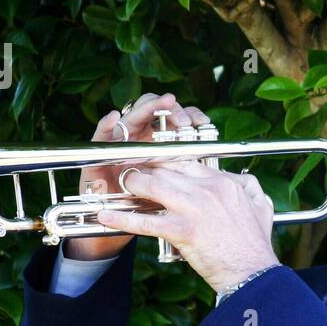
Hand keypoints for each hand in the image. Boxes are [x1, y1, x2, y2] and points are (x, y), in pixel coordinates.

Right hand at [65, 92, 211, 260]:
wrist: (117, 222)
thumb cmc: (150, 207)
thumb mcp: (175, 195)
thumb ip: (193, 181)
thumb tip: (228, 176)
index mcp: (161, 144)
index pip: (177, 120)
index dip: (190, 117)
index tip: (204, 122)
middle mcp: (140, 138)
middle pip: (155, 111)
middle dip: (171, 110)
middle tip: (182, 110)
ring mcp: (119, 143)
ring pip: (133, 116)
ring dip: (147, 108)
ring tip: (161, 103)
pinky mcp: (99, 152)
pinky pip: (101, 135)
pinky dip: (106, 126)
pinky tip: (113, 117)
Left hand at [94, 163, 278, 292]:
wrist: (252, 271)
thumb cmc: (255, 244)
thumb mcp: (261, 206)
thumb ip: (251, 187)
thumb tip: (243, 179)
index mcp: (223, 182)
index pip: (187, 162)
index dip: (166, 161)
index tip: (154, 163)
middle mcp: (206, 189)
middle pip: (165, 169)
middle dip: (145, 168)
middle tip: (130, 171)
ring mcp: (192, 208)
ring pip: (152, 186)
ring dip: (132, 185)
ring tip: (119, 186)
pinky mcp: (181, 230)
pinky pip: (145, 221)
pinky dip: (122, 219)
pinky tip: (106, 216)